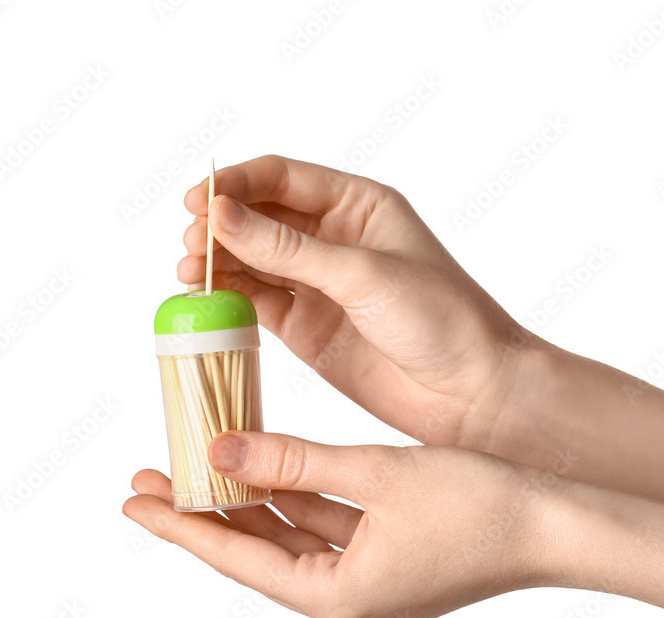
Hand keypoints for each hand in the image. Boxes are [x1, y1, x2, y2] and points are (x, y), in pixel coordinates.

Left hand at [122, 431, 564, 617]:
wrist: (556, 524)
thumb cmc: (479, 503)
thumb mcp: (373, 474)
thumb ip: (291, 463)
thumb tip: (220, 451)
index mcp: (340, 599)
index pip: (239, 558)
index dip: (182, 527)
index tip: (134, 501)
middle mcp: (349, 606)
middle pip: (260, 552)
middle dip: (209, 512)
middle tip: (152, 478)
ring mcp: (370, 591)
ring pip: (294, 540)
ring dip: (253, 504)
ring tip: (201, 465)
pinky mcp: (390, 570)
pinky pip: (329, 535)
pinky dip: (299, 503)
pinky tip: (267, 471)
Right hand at [180, 154, 537, 447]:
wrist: (472, 393)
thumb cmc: (443, 320)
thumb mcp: (363, 275)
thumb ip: (290, 248)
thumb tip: (220, 215)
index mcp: (359, 205)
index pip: (281, 177)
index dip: (235, 184)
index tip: (197, 202)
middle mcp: (335, 238)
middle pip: (259, 216)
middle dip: (221, 226)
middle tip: (192, 247)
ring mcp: (319, 284)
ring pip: (253, 260)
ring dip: (219, 263)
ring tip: (191, 276)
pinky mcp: (308, 327)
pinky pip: (257, 302)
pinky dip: (230, 299)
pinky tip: (209, 300)